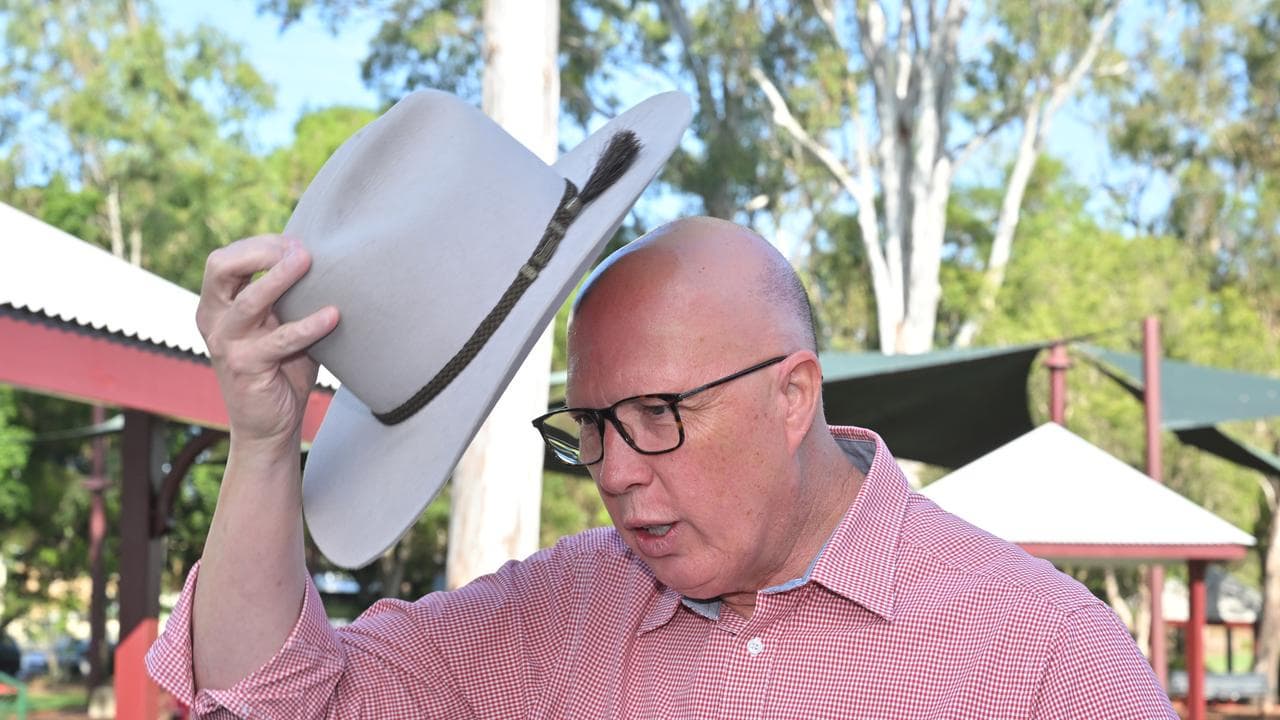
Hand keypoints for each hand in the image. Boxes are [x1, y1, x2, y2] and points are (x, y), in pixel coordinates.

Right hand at [196, 235, 338, 450]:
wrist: (269, 426)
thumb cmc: (281, 370)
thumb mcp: (280, 325)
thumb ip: (290, 297)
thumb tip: (328, 261)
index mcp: (217, 305)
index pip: (226, 258)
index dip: (260, 244)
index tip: (298, 242)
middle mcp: (213, 320)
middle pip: (220, 267)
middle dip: (261, 251)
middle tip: (301, 249)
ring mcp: (226, 343)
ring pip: (248, 301)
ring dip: (280, 278)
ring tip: (309, 261)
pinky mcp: (246, 367)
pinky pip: (280, 340)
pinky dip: (308, 326)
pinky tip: (333, 315)